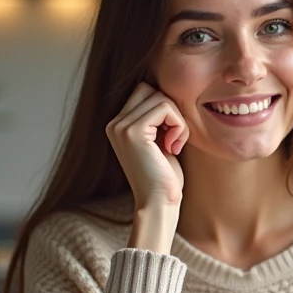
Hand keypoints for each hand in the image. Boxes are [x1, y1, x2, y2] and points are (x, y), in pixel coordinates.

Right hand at [105, 82, 189, 208]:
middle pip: (150, 89)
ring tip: (174, 144)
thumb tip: (170, 92)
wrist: (158, 203)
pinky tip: (174, 147)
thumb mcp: (160, 141)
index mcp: (118, 125)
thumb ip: (159, 118)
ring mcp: (120, 126)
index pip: (145, 92)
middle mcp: (114, 123)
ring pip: (160, 97)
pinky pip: (165, 108)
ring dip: (178, 120)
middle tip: (174, 138)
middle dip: (171, 110)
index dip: (165, 109)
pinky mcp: (133, 131)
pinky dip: (178, 125)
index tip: (171, 135)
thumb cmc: (164, 177)